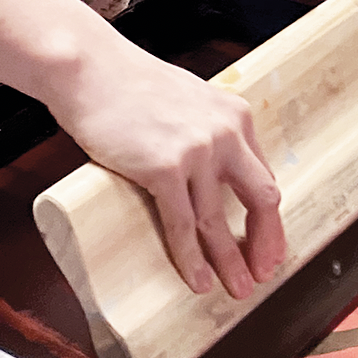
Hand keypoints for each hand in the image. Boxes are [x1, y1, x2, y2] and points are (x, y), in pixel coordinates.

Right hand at [48, 44, 286, 299]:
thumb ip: (206, 132)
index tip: (268, 244)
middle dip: (264, 244)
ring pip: (218, 221)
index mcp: (235, 116)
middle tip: (262, 273)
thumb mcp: (187, 100)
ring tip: (235, 289)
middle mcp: (225, 133)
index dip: (269, 219)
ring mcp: (196, 151)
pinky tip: (198, 278)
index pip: (263, 177)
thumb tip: (209, 175)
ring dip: (229, 262)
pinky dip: (191, 257)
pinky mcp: (163, 167)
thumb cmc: (127, 85)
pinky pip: (183, 224)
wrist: (89, 68)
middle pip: (261, 201)